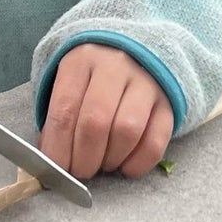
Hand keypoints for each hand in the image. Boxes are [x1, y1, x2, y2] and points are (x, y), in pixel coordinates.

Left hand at [39, 44, 173, 180]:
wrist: (134, 50)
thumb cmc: (92, 77)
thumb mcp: (69, 84)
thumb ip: (59, 120)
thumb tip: (52, 164)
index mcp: (82, 60)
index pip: (65, 111)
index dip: (58, 148)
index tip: (56, 170)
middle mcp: (115, 66)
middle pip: (96, 122)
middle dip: (83, 159)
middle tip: (80, 171)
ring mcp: (146, 82)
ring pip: (127, 131)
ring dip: (110, 160)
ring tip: (103, 163)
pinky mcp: (168, 102)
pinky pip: (155, 141)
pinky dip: (138, 163)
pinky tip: (126, 166)